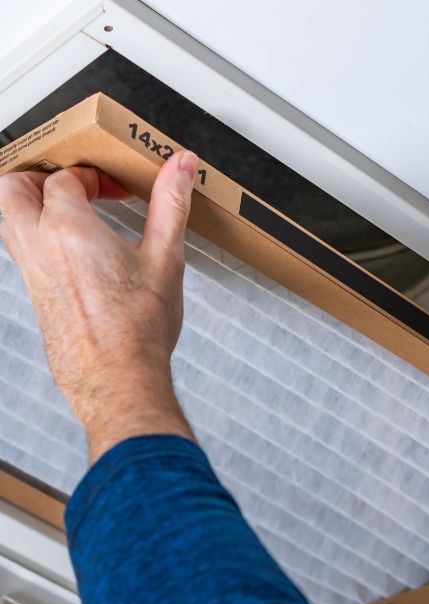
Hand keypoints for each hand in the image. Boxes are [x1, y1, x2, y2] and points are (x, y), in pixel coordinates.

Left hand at [0, 150, 199, 461]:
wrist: (119, 380)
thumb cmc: (137, 330)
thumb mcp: (165, 258)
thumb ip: (170, 204)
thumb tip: (180, 166)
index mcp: (67, 229)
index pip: (65, 179)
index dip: (92, 175)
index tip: (115, 187)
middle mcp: (39, 248)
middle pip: (13, 188)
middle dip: (40, 177)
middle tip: (73, 183)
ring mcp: (32, 274)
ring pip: (10, 221)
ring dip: (34, 206)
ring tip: (72, 212)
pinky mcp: (36, 297)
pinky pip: (23, 252)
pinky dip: (39, 237)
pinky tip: (75, 253)